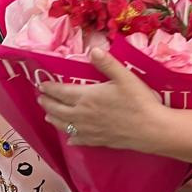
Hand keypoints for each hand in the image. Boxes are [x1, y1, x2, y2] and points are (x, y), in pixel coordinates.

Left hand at [38, 49, 165, 148]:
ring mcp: (89, 130)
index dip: (49, 87)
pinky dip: (71, 137)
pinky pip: (78, 140)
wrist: (151, 129)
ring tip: (47, 116)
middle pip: (57, 109)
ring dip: (53, 119)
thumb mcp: (125, 77)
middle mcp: (82, 115)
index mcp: (86, 97)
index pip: (60, 91)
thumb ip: (107, 63)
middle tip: (40, 98)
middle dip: (46, 103)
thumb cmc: (139, 101)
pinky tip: (70, 138)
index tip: (41, 84)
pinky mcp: (97, 141)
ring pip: (64, 126)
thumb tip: (93, 49)